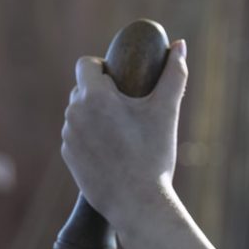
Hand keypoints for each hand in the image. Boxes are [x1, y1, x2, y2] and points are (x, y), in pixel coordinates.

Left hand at [60, 40, 187, 231]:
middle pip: (82, 89)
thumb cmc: (153, 154)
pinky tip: (114, 151)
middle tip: (129, 108)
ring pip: (79, 113)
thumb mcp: (167, 111)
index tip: (121, 81)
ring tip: (123, 132)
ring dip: (95, 115)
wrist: (137, 202)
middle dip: (101, 93)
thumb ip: (174, 75)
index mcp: (94, 96)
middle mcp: (74, 113)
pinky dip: (92, 137)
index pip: (85, 64)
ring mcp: (68, 136)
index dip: (102, 68)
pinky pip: (77, 136)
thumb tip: (180, 46)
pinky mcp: (68, 156)